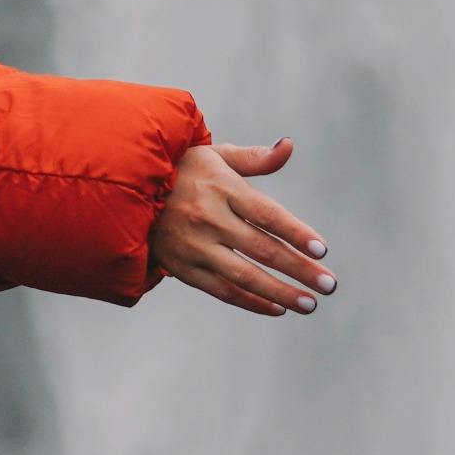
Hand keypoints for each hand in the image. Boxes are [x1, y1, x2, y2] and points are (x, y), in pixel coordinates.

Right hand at [150, 136, 333, 316]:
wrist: (125, 191)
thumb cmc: (181, 169)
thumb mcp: (215, 155)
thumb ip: (255, 158)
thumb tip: (290, 146)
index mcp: (220, 187)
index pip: (267, 214)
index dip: (296, 233)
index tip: (323, 250)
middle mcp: (207, 218)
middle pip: (262, 249)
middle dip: (299, 269)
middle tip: (329, 285)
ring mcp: (194, 246)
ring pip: (244, 276)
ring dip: (280, 293)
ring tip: (309, 304)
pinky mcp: (182, 268)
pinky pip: (222, 290)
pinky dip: (251, 302)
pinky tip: (277, 308)